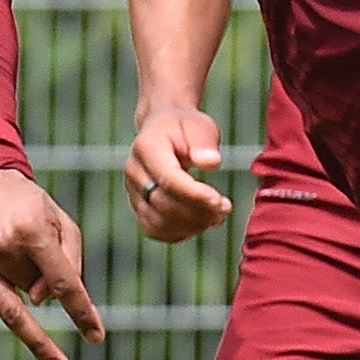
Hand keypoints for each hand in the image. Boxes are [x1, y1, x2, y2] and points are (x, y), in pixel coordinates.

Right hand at [0, 168, 105, 359]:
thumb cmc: (28, 207)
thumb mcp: (62, 222)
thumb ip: (69, 261)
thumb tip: (44, 302)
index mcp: (31, 229)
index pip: (63, 282)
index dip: (81, 312)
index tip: (96, 336)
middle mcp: (0, 245)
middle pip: (34, 296)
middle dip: (46, 312)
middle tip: (61, 354)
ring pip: (9, 306)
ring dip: (28, 322)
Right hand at [123, 105, 232, 243]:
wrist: (164, 129)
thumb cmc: (185, 127)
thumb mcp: (200, 126)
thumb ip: (205, 143)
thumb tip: (211, 162)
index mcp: (147, 147)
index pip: (169, 179)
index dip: (195, 195)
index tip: (222, 202)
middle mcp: (135, 171)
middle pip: (163, 204)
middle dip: (198, 212)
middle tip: (225, 208)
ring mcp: (133, 191)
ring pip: (158, 223)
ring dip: (190, 226)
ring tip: (216, 217)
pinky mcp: (139, 206)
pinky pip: (155, 230)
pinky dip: (180, 232)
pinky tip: (201, 223)